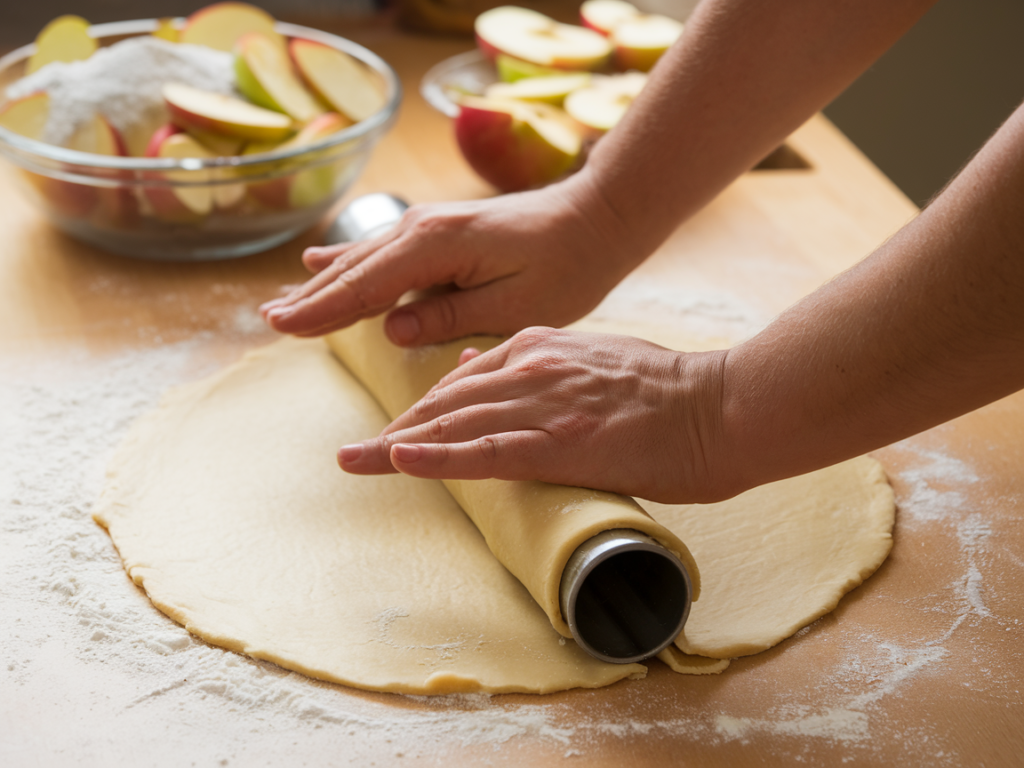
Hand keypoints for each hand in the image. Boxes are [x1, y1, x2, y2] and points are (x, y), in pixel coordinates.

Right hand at [259, 177, 637, 345]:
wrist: (595, 216)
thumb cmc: (567, 265)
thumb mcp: (517, 304)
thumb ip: (450, 313)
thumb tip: (390, 329)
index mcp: (438, 246)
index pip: (366, 287)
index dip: (322, 311)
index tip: (283, 329)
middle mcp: (423, 228)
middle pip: (355, 270)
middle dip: (313, 298)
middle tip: (269, 322)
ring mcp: (429, 224)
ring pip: (364, 258)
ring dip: (325, 281)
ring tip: (286, 302)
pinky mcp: (439, 230)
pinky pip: (382, 249)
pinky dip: (350, 261)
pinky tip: (323, 261)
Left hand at [337, 327, 731, 503]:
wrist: (721, 405)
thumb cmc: (664, 391)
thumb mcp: (589, 358)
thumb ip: (532, 361)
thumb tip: (470, 365)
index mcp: (539, 346)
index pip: (462, 380)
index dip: (422, 411)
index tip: (394, 433)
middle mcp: (533, 368)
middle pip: (447, 401)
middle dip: (398, 429)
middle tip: (354, 453)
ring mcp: (547, 404)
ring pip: (456, 424)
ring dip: (399, 445)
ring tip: (354, 461)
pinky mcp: (564, 442)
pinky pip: (489, 452)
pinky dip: (441, 458)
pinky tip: (400, 461)